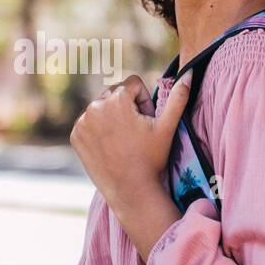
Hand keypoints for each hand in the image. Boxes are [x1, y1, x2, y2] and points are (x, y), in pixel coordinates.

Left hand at [69, 72, 191, 210]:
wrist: (130, 190)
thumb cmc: (151, 159)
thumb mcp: (167, 127)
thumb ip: (178, 97)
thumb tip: (189, 73)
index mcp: (116, 99)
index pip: (134, 84)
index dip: (144, 102)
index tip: (146, 122)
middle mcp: (95, 106)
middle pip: (116, 93)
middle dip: (127, 107)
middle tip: (135, 133)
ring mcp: (82, 122)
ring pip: (102, 107)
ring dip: (113, 117)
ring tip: (123, 140)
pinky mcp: (75, 135)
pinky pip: (89, 122)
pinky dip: (99, 129)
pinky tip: (109, 146)